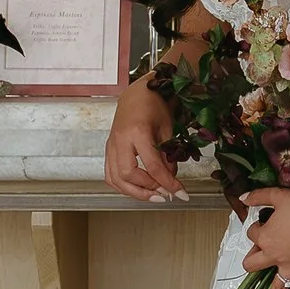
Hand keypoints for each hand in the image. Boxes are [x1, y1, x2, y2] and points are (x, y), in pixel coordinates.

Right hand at [105, 76, 186, 202]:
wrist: (136, 92)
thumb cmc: (153, 104)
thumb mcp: (167, 128)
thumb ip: (168, 155)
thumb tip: (171, 178)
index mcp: (137, 131)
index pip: (153, 166)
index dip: (168, 183)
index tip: (181, 193)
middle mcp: (120, 140)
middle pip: (128, 175)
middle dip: (148, 190)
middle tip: (166, 194)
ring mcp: (111, 145)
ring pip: (116, 179)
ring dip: (135, 192)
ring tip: (154, 196)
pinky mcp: (108, 149)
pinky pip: (110, 175)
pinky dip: (122, 186)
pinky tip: (137, 189)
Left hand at [237, 182, 289, 287]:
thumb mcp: (279, 196)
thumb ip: (258, 197)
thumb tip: (243, 198)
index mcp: (266, 238)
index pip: (252, 235)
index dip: (257, 226)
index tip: (266, 219)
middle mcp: (275, 256)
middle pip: (252, 265)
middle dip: (251, 260)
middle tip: (258, 253)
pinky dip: (289, 285)